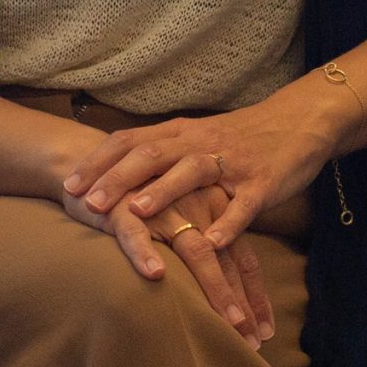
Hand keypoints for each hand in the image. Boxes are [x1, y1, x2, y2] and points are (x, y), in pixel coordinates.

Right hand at [60, 178, 271, 344]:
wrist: (93, 164)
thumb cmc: (142, 199)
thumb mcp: (181, 220)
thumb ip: (204, 249)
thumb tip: (229, 298)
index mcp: (213, 207)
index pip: (243, 257)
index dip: (255, 296)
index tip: (264, 333)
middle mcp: (195, 204)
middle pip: (226, 260)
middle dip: (240, 304)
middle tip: (251, 343)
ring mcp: (162, 206)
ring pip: (194, 250)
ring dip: (214, 288)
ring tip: (227, 323)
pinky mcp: (124, 207)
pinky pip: (137, 233)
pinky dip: (145, 253)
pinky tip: (156, 275)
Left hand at [63, 90, 341, 251]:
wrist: (298, 123)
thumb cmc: (237, 139)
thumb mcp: (192, 140)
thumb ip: (159, 156)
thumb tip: (112, 178)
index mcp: (179, 133)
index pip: (129, 142)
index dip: (98, 163)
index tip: (68, 186)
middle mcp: (199, 142)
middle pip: (152, 154)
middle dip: (118, 178)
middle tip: (89, 203)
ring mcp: (231, 162)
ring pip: (192, 172)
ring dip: (164, 192)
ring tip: (139, 213)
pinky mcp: (262, 182)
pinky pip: (243, 204)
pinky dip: (228, 223)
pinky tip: (212, 243)